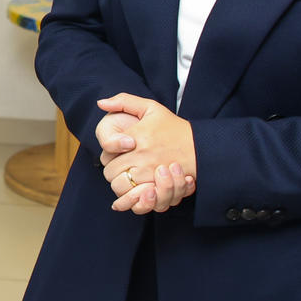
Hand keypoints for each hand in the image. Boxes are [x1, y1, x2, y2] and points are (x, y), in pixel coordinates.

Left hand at [93, 94, 196, 213]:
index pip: (107, 153)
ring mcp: (150, 173)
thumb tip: (101, 103)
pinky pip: (135, 199)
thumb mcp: (151, 107)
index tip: (118, 153)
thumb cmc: (173, 126)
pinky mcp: (158, 188)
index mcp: (136, 137)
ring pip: (120, 187)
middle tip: (123, 167)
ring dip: (121, 185)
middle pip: (110, 173)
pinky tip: (136, 192)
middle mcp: (141, 156)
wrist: (199, 146)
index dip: (109, 155)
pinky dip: (132, 198)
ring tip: (130, 178)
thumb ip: (124, 101)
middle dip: (113, 172)